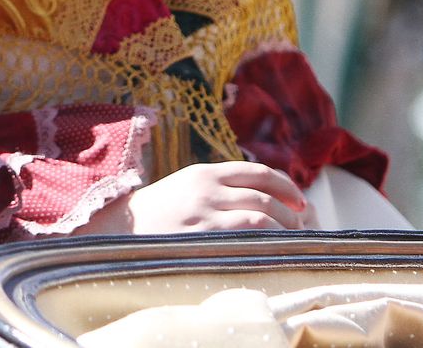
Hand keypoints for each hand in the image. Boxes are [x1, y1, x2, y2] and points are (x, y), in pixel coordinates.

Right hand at [81, 161, 307, 234]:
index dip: (285, 185)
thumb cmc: (156, 212)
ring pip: (262, 214)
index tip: (301, 200)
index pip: (257, 171)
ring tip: (294, 240)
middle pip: (264, 194)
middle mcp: (207, 188)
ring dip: (285, 228)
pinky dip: (269, 241)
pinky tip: (275, 250)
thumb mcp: (185, 188)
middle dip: (291, 211)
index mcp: (204, 172)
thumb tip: (259, 198)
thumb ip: (217, 189)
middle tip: (303, 225)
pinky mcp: (203, 236)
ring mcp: (206, 212)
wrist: (119, 227)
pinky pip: (248, 236)